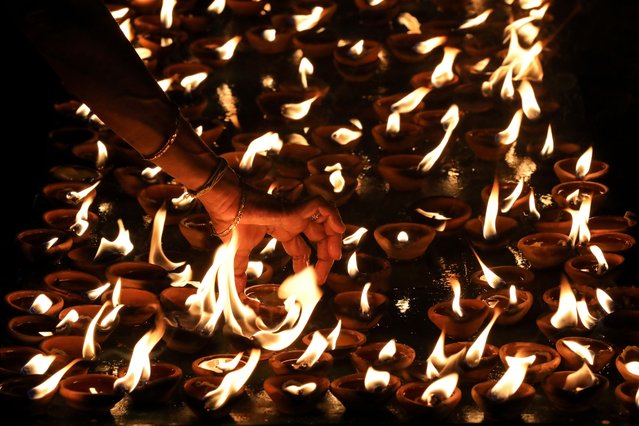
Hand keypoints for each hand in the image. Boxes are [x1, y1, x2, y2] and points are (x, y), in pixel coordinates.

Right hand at [200, 185, 344, 290]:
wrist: (225, 204)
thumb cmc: (230, 222)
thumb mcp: (238, 254)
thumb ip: (240, 271)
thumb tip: (237, 291)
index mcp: (281, 228)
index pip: (302, 246)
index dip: (308, 263)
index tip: (310, 279)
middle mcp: (291, 220)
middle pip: (318, 237)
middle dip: (325, 256)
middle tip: (322, 277)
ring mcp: (294, 213)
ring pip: (325, 222)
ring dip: (333, 239)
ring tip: (334, 258)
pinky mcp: (295, 207)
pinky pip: (322, 207)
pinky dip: (334, 216)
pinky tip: (338, 231)